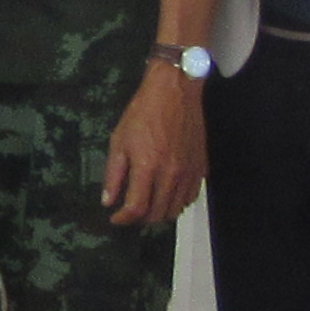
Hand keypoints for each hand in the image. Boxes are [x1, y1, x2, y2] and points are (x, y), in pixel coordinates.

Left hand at [100, 64, 205, 227]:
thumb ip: (113, 174)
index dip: (123, 219)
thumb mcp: (119, 141)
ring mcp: (189, 172)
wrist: (176, 91)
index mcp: (147, 167)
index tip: (115, 218)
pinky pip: (191, 197)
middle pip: (157, 214)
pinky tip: (166, 194)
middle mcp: (171, 174)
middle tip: (130, 211)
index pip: (137, 208)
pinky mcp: (201, 167)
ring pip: (176, 209)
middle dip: (140, 218)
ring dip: (159, 212)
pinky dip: (177, 202)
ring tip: (148, 204)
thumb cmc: (142, 113)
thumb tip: (108, 201)